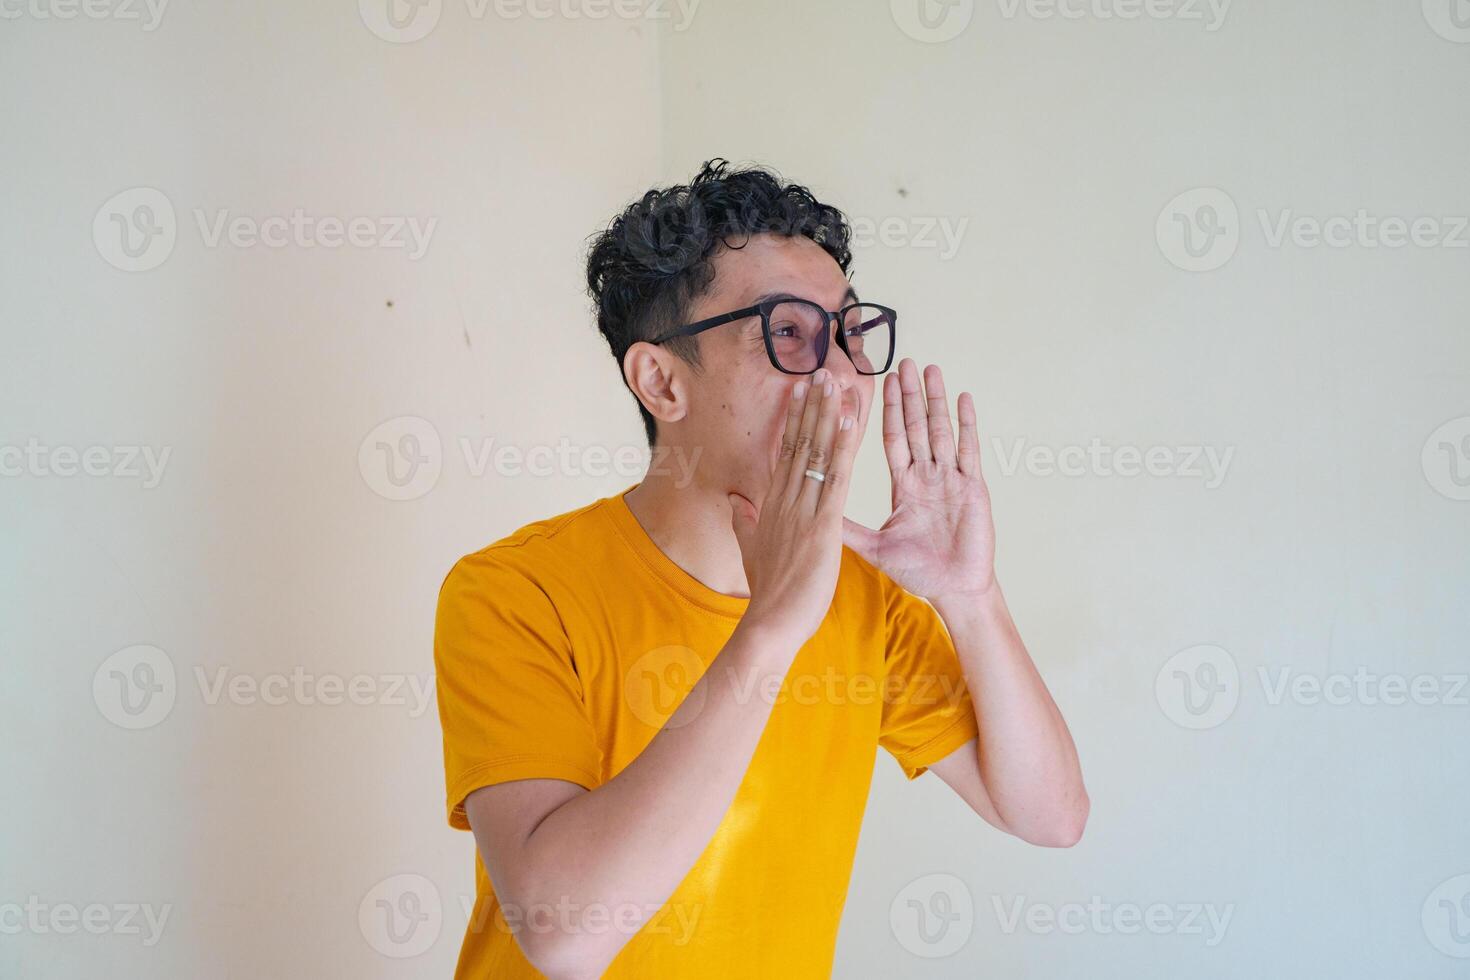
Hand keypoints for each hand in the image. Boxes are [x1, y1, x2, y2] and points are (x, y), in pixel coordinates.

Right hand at [727, 367, 859, 646]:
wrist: (772, 622)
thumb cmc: (768, 592)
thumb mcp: (751, 550)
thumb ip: (745, 522)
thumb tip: (737, 500)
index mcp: (772, 505)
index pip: (784, 453)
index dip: (793, 419)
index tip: (799, 391)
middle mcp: (785, 499)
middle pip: (799, 442)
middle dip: (810, 406)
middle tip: (819, 370)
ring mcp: (803, 509)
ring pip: (816, 451)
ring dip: (827, 414)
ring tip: (835, 381)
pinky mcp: (823, 524)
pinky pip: (835, 476)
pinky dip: (843, 445)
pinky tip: (851, 420)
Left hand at [842, 358, 995, 602]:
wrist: (952, 591)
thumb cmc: (918, 572)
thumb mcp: (875, 546)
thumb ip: (847, 526)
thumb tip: (815, 509)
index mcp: (904, 486)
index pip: (890, 439)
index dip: (882, 411)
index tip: (876, 383)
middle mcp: (926, 477)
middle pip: (915, 426)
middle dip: (908, 395)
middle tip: (903, 361)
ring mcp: (950, 479)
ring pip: (939, 430)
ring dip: (934, 399)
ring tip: (929, 368)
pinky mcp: (972, 488)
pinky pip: (968, 450)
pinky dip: (965, 424)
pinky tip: (962, 397)